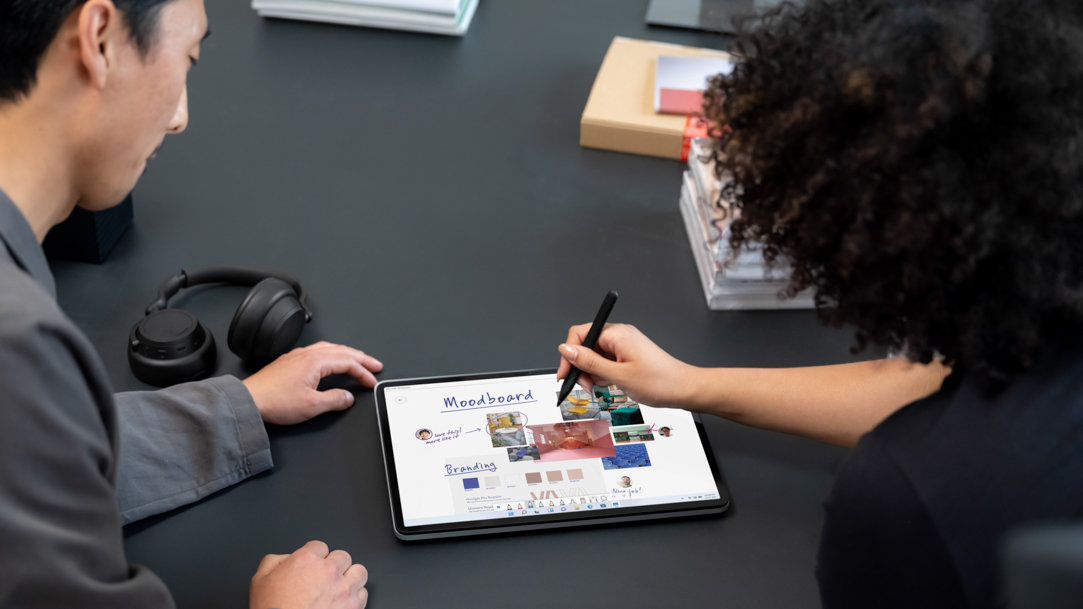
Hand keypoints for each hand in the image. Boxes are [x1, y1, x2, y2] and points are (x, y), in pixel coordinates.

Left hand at [243, 341, 383, 424]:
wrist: (249, 400)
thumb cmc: (274, 401)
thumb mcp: (312, 406)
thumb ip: (335, 400)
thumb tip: (347, 397)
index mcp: (316, 361)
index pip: (348, 362)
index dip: (364, 372)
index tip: (372, 381)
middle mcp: (307, 354)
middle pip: (342, 351)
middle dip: (361, 358)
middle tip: (375, 365)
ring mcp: (297, 356)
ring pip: (330, 348)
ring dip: (347, 354)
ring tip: (357, 360)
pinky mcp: (289, 361)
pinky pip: (318, 351)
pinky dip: (332, 354)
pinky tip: (330, 360)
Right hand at [250, 540, 367, 608]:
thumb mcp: (260, 579)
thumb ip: (275, 560)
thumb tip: (286, 558)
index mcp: (307, 560)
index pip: (319, 546)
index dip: (314, 557)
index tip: (311, 567)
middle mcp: (328, 571)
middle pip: (342, 556)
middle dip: (333, 566)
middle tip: (324, 578)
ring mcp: (343, 589)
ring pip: (359, 572)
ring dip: (349, 578)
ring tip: (339, 587)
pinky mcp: (353, 607)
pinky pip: (363, 593)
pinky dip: (355, 597)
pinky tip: (343, 602)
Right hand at [556, 323, 695, 408]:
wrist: (683, 389)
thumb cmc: (660, 381)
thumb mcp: (618, 375)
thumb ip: (589, 362)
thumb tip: (566, 350)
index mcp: (616, 334)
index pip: (580, 334)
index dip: (569, 354)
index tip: (565, 372)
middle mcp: (618, 336)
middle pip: (585, 346)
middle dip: (580, 366)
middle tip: (584, 384)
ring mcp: (623, 345)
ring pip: (594, 356)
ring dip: (591, 373)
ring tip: (600, 386)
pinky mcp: (626, 355)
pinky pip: (605, 362)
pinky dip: (602, 374)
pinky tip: (609, 384)